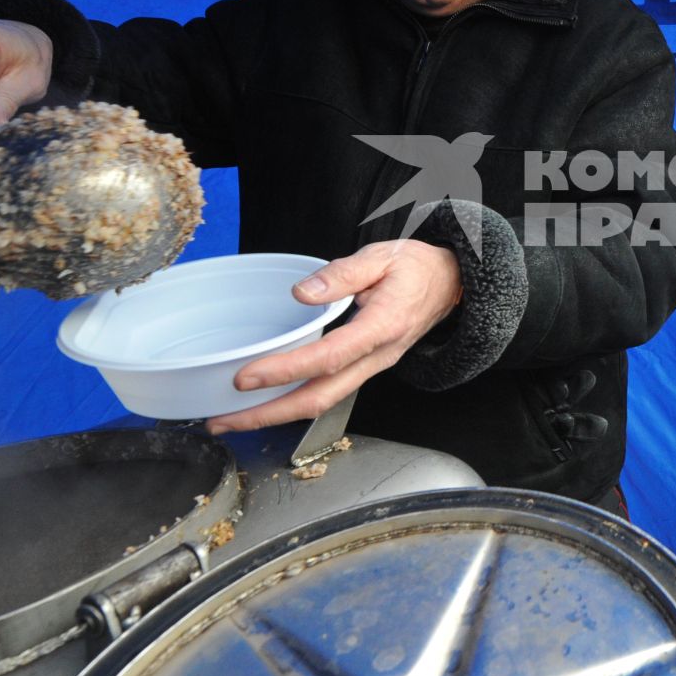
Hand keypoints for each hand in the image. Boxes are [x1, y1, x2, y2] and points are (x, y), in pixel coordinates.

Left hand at [206, 240, 462, 432]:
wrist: (452, 284)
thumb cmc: (417, 267)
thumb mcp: (383, 256)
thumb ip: (343, 273)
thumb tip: (302, 292)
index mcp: (382, 326)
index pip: (329, 357)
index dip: (286, 371)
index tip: (246, 378)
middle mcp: (377, 356)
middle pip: (320, 398)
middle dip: (269, 414)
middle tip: (223, 420)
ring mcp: (372, 367)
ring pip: (322, 402)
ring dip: (276, 415)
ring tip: (232, 419)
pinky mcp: (364, 367)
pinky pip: (328, 392)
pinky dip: (292, 402)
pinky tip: (265, 400)